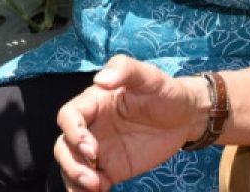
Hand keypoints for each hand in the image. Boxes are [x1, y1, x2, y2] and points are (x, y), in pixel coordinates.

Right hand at [55, 55, 205, 190]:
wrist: (186, 117)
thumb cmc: (165, 92)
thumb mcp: (149, 76)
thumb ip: (125, 69)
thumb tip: (100, 80)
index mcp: (94, 102)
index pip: (69, 116)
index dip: (72, 132)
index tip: (90, 148)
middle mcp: (92, 126)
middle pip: (63, 145)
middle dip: (72, 163)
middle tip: (92, 178)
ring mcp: (99, 150)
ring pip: (72, 166)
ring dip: (75, 180)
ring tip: (96, 188)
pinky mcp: (111, 169)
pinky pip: (89, 183)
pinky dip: (84, 191)